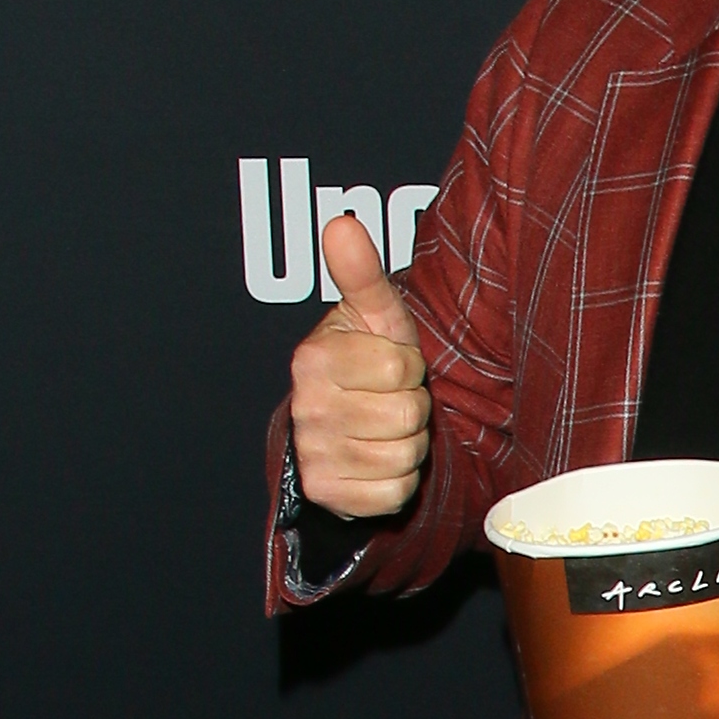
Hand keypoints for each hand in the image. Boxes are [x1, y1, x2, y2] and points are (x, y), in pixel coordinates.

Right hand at [288, 215, 430, 517]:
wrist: (344, 424)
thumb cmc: (367, 361)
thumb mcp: (372, 315)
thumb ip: (361, 273)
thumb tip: (342, 223)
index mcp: (313, 359)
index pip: (401, 368)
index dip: (409, 366)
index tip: (391, 364)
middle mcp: (306, 408)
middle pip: (407, 415)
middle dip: (412, 405)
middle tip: (391, 398)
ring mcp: (314, 454)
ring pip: (404, 456)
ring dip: (410, 443)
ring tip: (387, 426)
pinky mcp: (328, 494)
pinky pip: (394, 492)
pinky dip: (399, 480)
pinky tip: (381, 458)